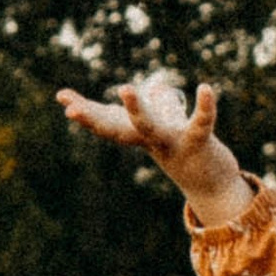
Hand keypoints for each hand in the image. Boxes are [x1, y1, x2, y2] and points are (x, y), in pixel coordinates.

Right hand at [57, 73, 255, 231]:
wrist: (214, 187)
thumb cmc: (186, 150)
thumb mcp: (167, 127)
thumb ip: (157, 108)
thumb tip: (148, 89)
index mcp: (139, 136)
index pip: (106, 123)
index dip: (84, 111)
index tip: (61, 97)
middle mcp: (150, 142)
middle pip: (116, 131)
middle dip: (92, 119)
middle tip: (69, 109)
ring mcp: (173, 144)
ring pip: (150, 129)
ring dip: (136, 111)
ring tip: (124, 88)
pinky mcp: (200, 144)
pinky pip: (202, 123)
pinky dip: (205, 107)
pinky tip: (206, 88)